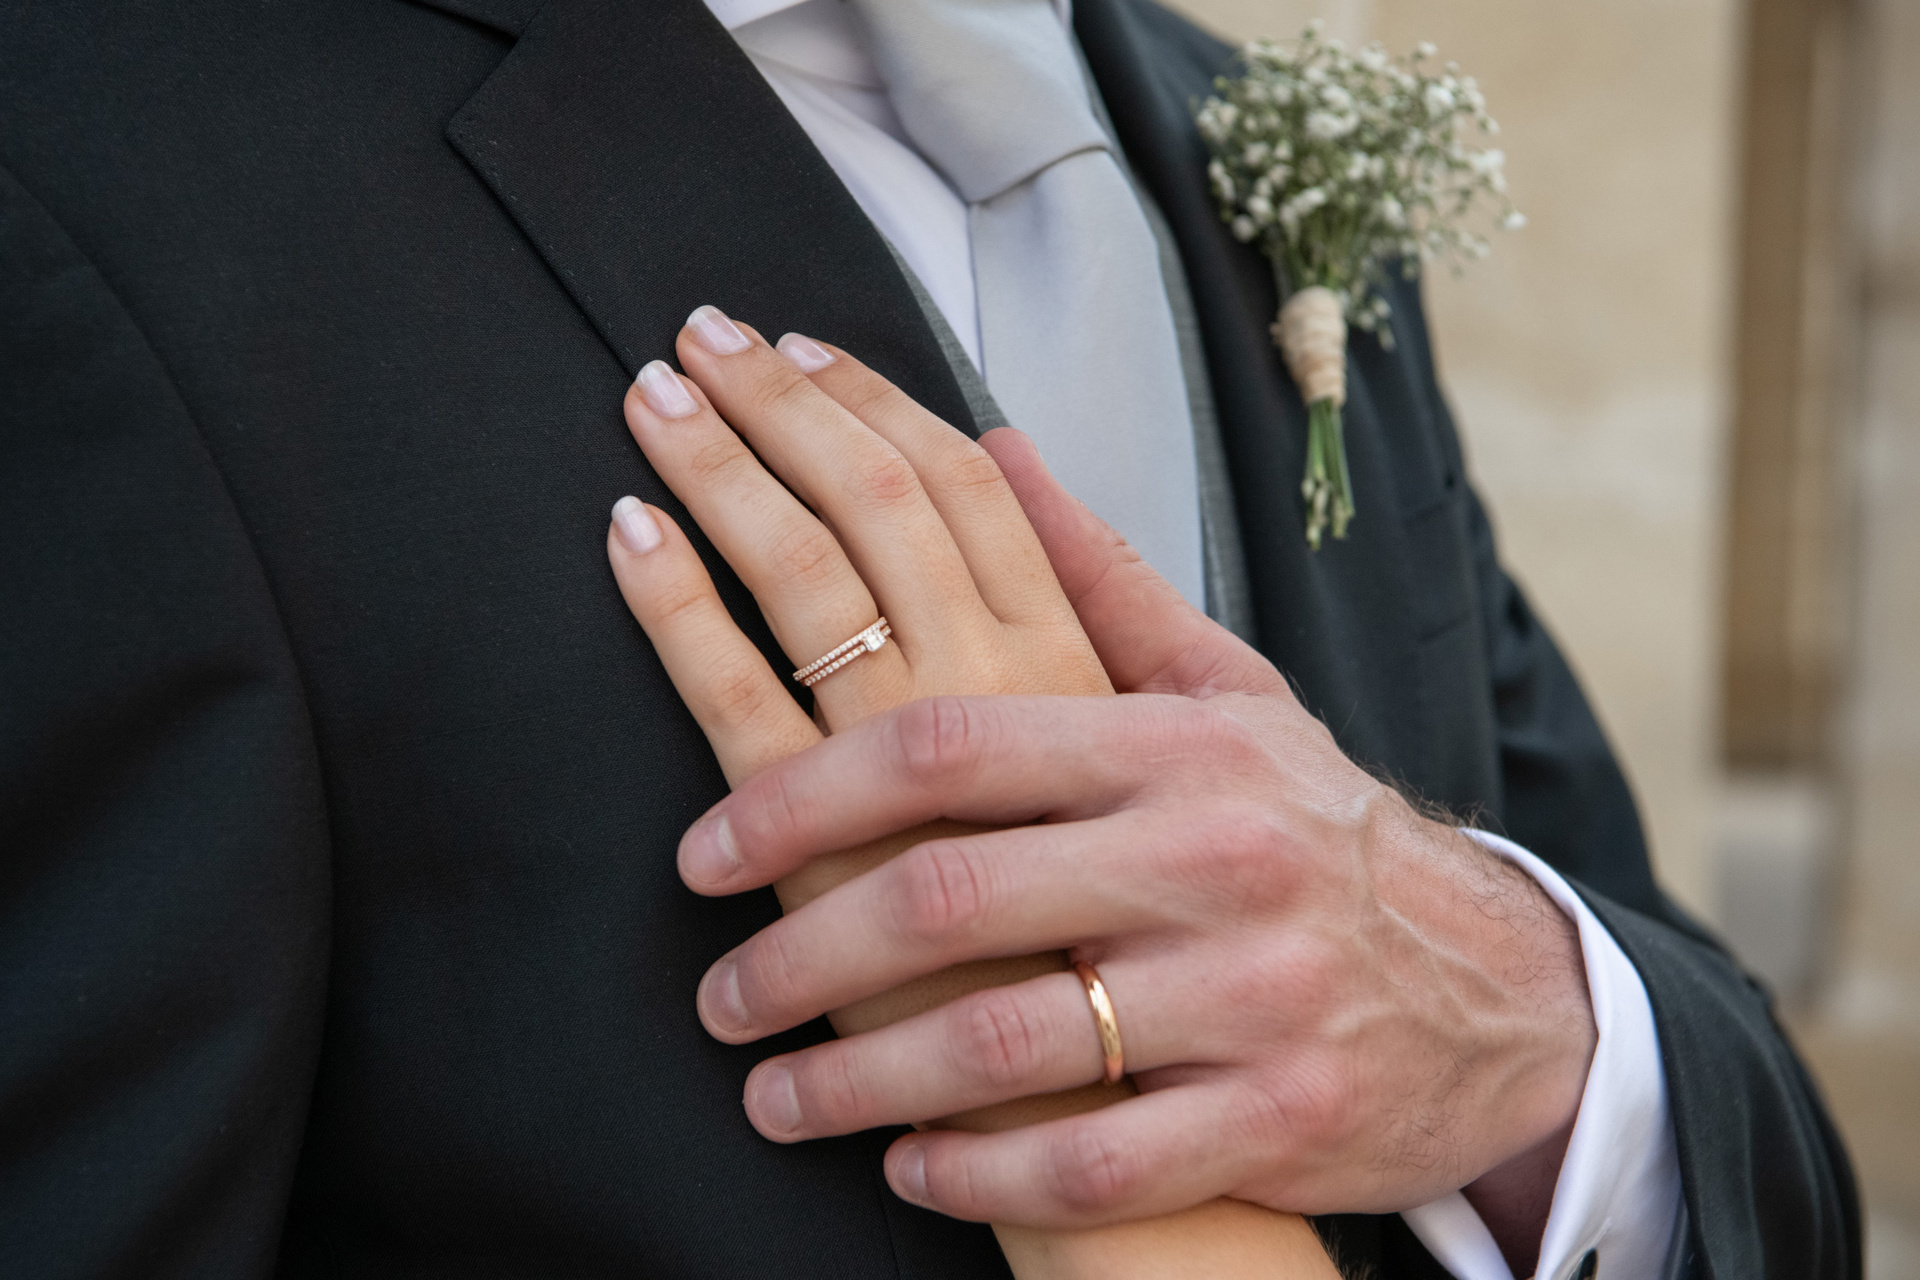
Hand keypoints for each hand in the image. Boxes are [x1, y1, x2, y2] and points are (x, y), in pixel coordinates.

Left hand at [606, 307, 1338, 1277]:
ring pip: (1001, 1049)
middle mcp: (1213, 860)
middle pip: (950, 896)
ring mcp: (1251, 998)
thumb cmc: (1314, 832)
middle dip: (799, 952)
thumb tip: (983, 446)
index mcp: (1176, 746)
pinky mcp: (1277, 1121)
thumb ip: (1095, 584)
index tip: (703, 850)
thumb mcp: (1227, 698)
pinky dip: (977, 1172)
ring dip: (856, 1083)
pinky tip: (906, 1166)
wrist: (1493, 988)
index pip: (947, 747)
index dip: (799, 794)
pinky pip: (1090, 1163)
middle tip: (722, 995)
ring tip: (774, 1095)